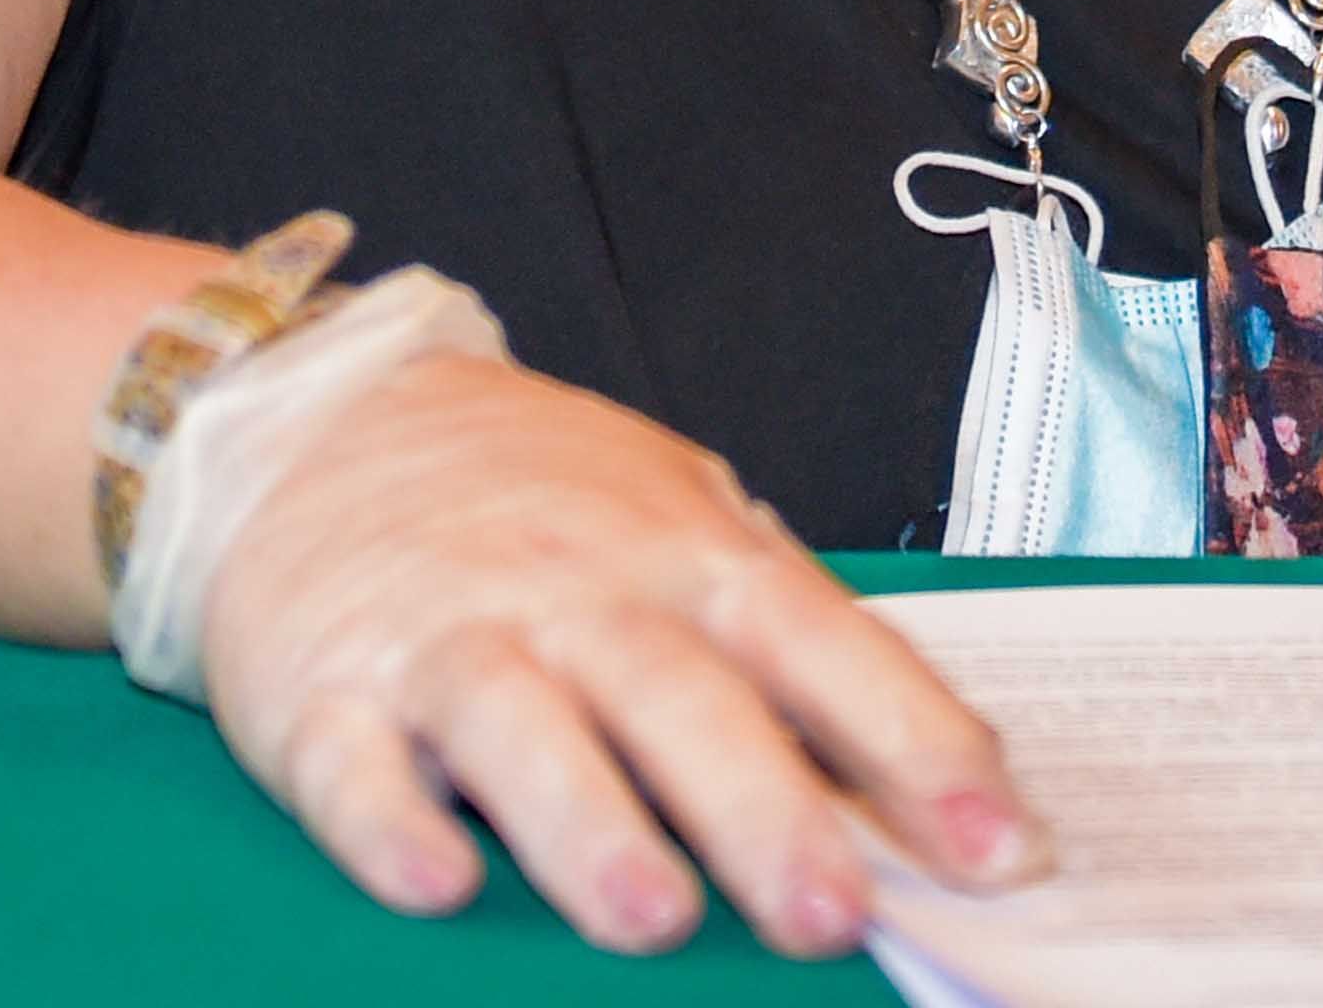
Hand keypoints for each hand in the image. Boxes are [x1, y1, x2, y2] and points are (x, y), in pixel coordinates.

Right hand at [196, 346, 1052, 954]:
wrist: (317, 407)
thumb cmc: (535, 493)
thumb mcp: (681, 522)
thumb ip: (787, 636)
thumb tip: (939, 777)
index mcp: (688, 556)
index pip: (827, 648)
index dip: (920, 747)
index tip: (1005, 847)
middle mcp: (577, 593)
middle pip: (683, 699)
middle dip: (765, 811)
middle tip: (836, 912)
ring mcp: (448, 638)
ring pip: (523, 729)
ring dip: (590, 826)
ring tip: (653, 916)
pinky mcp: (322, 692)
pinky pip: (353, 767)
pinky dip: (391, 823)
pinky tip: (436, 879)